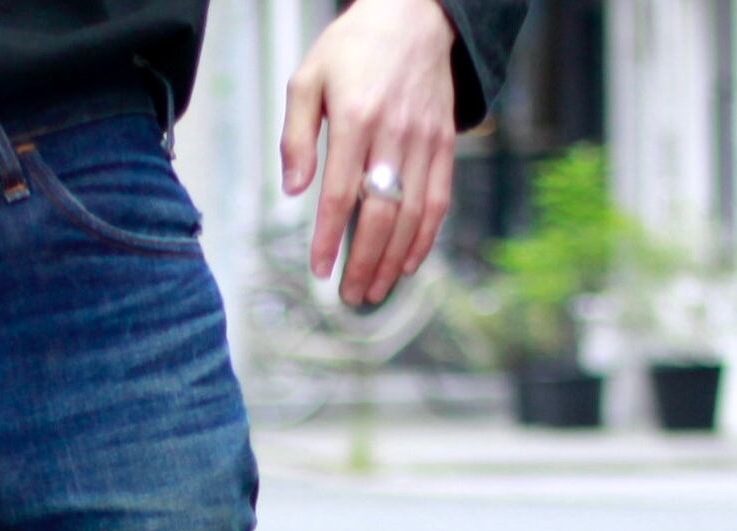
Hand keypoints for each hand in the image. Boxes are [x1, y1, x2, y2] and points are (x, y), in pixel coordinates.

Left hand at [280, 0, 457, 305]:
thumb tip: (292, 191)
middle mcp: (394, 133)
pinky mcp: (444, 143)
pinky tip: (407, 265)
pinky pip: (438, 200)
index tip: (320, 271)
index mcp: (355, 117)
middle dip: (363, 261)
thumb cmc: (353, 48)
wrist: (414, 13)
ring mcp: (424, 140)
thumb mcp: (308, 79)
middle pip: (380, 213)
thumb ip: (296, 137)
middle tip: (349, 296)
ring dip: (392, 260)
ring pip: (411, 214)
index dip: (329, 238)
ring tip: (373, 291)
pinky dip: (424, 238)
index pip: (340, 193)